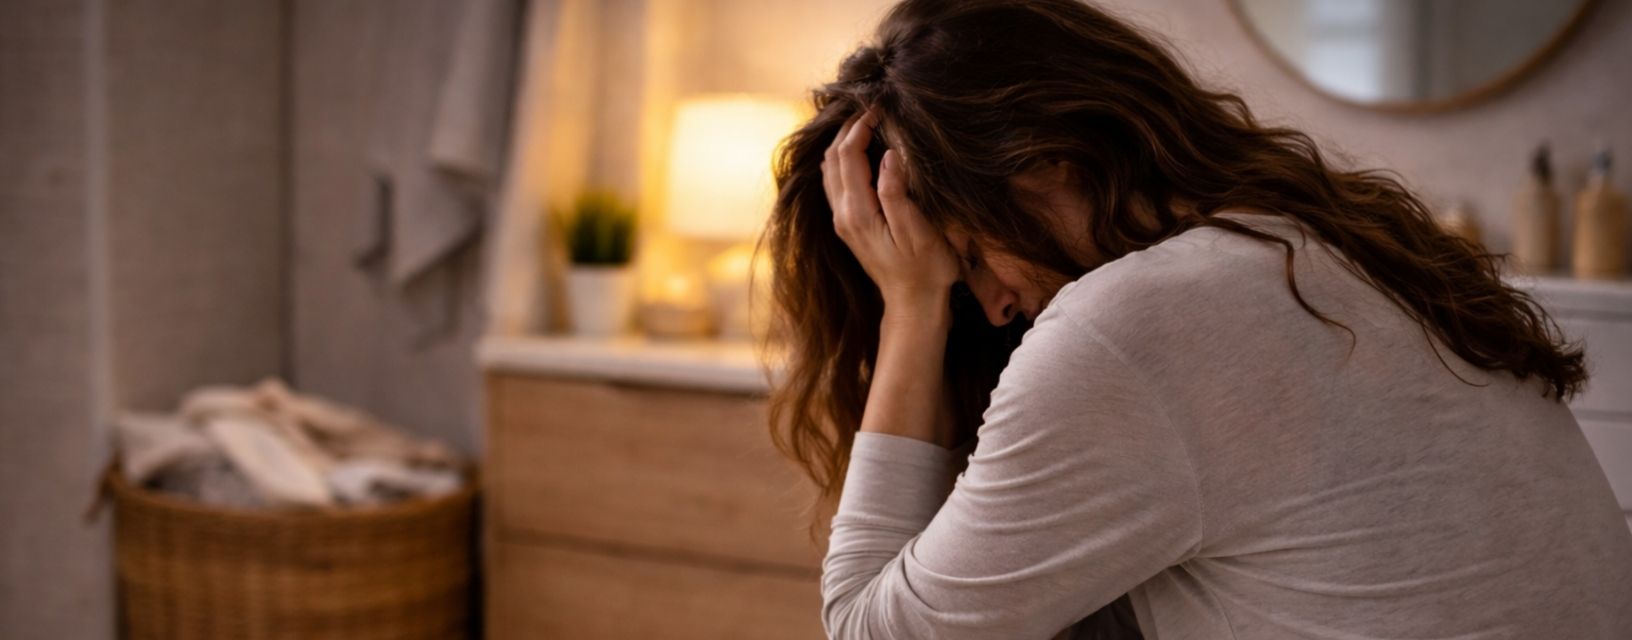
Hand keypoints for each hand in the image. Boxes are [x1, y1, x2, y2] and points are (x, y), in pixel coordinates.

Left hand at [823, 108, 959, 311]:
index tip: (880, 108)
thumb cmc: (926, 269)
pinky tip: (864, 153)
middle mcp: (843, 215)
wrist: (913, 303)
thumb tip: (888, 155)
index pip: (848, 156)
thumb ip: (897, 193)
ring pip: (830, 169)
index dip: (861, 127)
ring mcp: (843, 221)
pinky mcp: (849, 225)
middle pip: (832, 158)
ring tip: (867, 124)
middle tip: (873, 109)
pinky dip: (844, 160)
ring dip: (844, 143)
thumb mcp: (917, 232)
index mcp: (858, 213)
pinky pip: (836, 183)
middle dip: (849, 129)